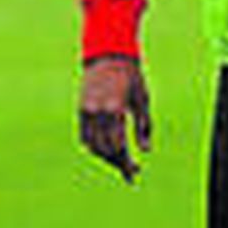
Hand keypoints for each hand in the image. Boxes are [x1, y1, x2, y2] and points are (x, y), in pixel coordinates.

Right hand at [79, 56, 151, 183]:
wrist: (108, 55)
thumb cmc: (131, 76)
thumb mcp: (142, 100)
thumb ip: (144, 126)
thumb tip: (146, 151)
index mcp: (115, 108)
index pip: (118, 146)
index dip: (126, 163)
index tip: (135, 172)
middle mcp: (97, 112)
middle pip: (105, 149)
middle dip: (118, 163)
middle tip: (131, 171)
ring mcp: (86, 111)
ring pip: (93, 146)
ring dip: (106, 157)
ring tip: (121, 163)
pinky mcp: (81, 110)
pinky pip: (85, 137)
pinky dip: (95, 147)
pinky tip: (107, 152)